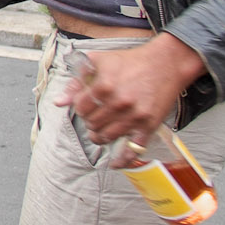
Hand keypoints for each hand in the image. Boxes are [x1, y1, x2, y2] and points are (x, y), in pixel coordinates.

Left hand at [55, 34, 206, 145]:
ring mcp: (134, 116)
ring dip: (99, 136)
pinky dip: (122, 160)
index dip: (80, 107)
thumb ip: (77, 82)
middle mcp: (119, 103)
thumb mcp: (99, 62)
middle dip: (89, 120)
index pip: (80, 108)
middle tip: (94, 115)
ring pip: (106, 137)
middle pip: (91, 124)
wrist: (165, 63)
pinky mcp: (149, 126)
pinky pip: (133, 150)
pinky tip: (115, 164)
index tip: (85, 104)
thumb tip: (59, 102)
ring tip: (100, 130)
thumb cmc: (130, 61)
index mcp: (104, 86)